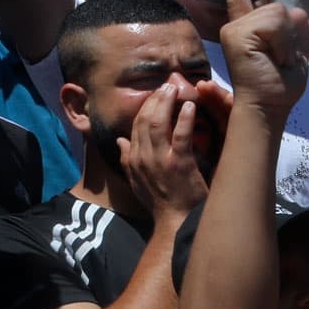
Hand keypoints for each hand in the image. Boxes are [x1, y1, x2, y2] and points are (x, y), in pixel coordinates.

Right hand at [119, 76, 226, 215]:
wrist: (176, 223)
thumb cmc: (160, 204)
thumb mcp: (137, 181)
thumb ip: (127, 159)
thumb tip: (119, 140)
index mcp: (132, 159)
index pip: (134, 126)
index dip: (144, 108)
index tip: (154, 96)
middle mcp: (142, 157)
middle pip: (143, 119)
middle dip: (154, 99)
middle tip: (166, 86)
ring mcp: (159, 160)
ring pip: (157, 122)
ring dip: (165, 103)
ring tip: (174, 90)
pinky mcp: (179, 163)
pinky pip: (180, 134)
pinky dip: (184, 118)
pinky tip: (189, 107)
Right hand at [217, 0, 308, 115]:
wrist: (267, 105)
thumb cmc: (280, 84)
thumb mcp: (294, 52)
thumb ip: (292, 30)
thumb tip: (296, 11)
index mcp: (247, 28)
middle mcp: (237, 24)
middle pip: (279, 9)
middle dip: (290, 34)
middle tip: (280, 60)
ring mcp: (235, 28)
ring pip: (279, 15)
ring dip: (288, 41)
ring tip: (277, 60)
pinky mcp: (236, 34)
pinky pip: (274, 25)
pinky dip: (283, 43)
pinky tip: (274, 59)